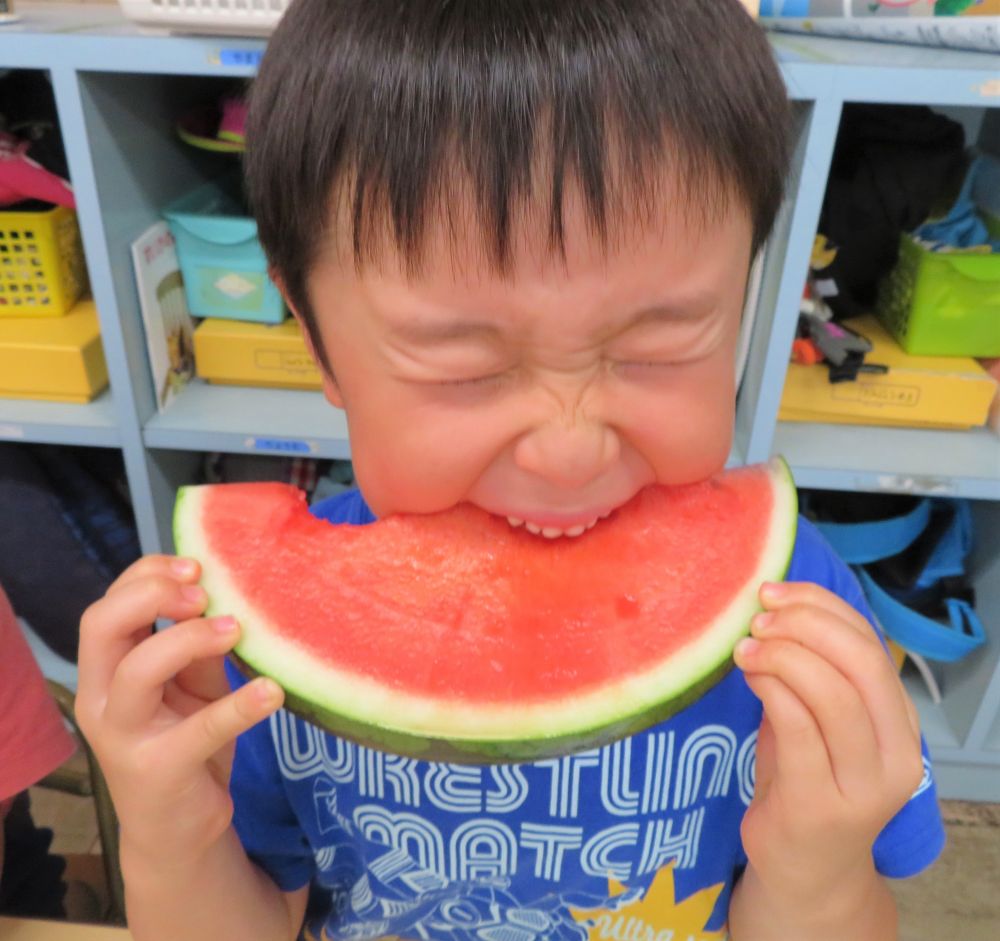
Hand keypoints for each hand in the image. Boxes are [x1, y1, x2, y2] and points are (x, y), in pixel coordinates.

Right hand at [76, 555, 283, 869]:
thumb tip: (224, 593)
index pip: (106, 607)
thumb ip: (196, 646)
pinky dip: (239, 706)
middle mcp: (102, 700)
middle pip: (101, 626)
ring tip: (236, 628)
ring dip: (188, 639)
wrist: (178, 831)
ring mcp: (124, 737)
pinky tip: (272, 691)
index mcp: (106, 672)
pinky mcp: (160, 771)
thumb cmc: (184, 742)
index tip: (196, 567)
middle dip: (152, 595)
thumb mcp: (191, 686)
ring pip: (137, 671)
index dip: (146, 576)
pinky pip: (199, 730)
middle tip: (204, 593)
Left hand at [733, 581, 923, 915]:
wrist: (807, 867)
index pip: (872, 644)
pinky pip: (798, 727)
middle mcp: (896, 752)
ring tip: (745, 647)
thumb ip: (813, 670)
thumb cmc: (806, 778)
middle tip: (758, 618)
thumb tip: (775, 605)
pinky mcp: (820, 805)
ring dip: (782, 655)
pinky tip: (749, 675)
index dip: (822, 607)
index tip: (774, 592)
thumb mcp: (819, 719)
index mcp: (900, 722)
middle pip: (860, 662)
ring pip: (832, 693)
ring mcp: (863, 784)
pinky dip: (771, 688)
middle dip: (803, 625)